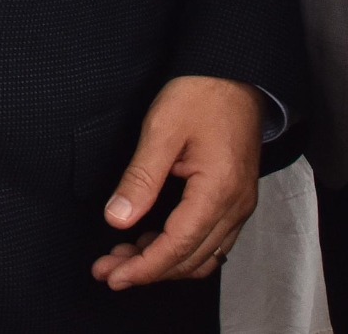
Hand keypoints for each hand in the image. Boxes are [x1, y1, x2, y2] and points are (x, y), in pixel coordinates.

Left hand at [92, 76, 262, 290]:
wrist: (235, 71)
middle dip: (147, 270)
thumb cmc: (201, 93)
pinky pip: (212, 240)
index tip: (112, 276)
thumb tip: (117, 219)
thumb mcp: (162, 129)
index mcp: (218, 190)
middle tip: (106, 269)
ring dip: (163, 263)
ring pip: (203, 255)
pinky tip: (152, 241)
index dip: (143, 268)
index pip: (177, 247)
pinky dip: (181, 250)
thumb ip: (140, 178)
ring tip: (123, 258)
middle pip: (190, 259)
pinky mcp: (236, 197)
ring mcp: (240, 203)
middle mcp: (236, 205)